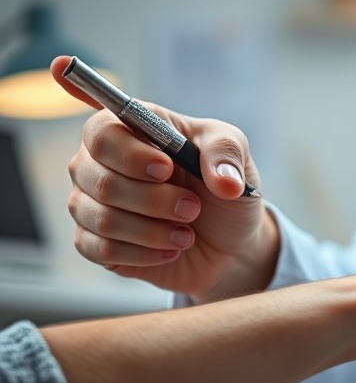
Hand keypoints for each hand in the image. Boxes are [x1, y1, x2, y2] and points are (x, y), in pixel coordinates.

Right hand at [51, 56, 277, 301]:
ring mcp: (92, 202)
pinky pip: (100, 249)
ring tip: (187, 234)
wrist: (229, 244)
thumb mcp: (236, 158)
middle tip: (192, 207)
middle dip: (154, 200)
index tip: (166, 169)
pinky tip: (171, 250)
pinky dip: (143, 253)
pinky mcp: (93, 241)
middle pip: (100, 179)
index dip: (130, 154)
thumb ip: (226, 153)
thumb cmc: (223, 190)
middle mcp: (102, 162)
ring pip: (101, 218)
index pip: (102, 131)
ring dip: (152, 231)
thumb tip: (223, 180)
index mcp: (132, 129)